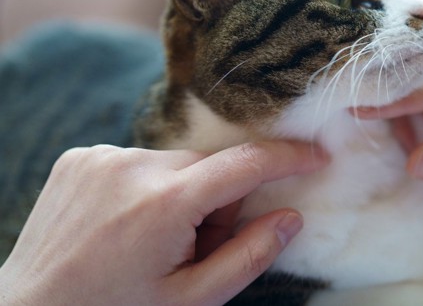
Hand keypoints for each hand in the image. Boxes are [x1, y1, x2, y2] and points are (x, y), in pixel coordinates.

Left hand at [0, 142, 327, 304]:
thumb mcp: (191, 301)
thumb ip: (247, 257)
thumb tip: (291, 218)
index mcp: (165, 204)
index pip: (246, 163)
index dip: (289, 156)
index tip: (318, 155)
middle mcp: (133, 166)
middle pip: (209, 167)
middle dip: (218, 199)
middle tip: (197, 245)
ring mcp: (101, 157)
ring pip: (174, 163)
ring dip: (181, 192)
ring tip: (153, 239)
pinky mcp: (80, 156)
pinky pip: (138, 161)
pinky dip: (147, 185)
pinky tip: (126, 222)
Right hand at [355, 7, 422, 189]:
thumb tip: (417, 164)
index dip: (397, 98)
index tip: (358, 110)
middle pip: (414, 60)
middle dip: (393, 96)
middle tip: (387, 132)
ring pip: (405, 52)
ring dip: (396, 90)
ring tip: (414, 132)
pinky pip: (404, 46)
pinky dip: (399, 78)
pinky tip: (413, 108)